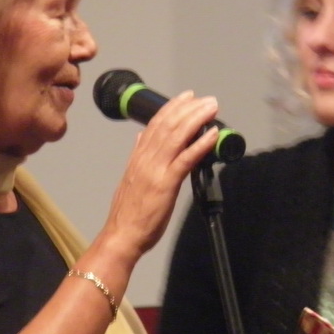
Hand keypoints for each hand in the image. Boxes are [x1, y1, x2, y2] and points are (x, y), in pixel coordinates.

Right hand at [100, 91, 220, 259]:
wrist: (121, 235)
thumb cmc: (128, 214)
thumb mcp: (130, 178)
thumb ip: (137, 156)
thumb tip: (141, 138)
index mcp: (138, 157)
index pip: (155, 123)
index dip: (172, 107)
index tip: (186, 97)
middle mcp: (146, 159)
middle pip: (168, 125)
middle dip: (189, 108)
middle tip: (206, 99)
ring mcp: (155, 170)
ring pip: (177, 136)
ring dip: (196, 119)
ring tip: (211, 109)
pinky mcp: (166, 184)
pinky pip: (185, 159)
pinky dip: (200, 144)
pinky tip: (212, 135)